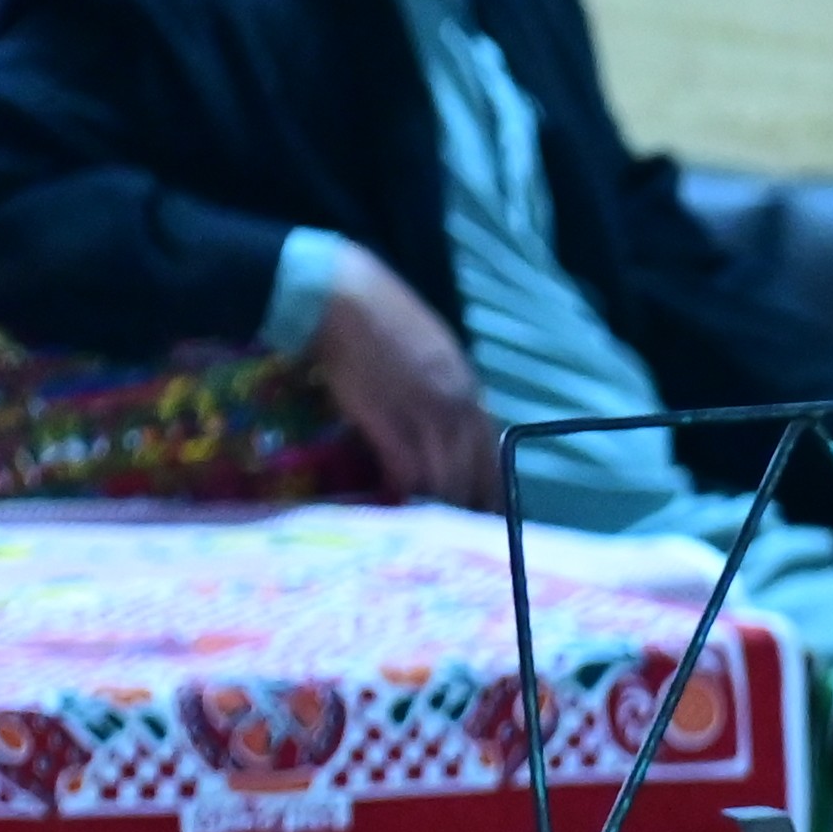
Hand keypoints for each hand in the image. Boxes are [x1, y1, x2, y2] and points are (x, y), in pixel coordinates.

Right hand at [309, 258, 495, 505]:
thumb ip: (453, 391)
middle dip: (469, 507)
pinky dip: (406, 490)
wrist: (341, 298)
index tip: (486, 513)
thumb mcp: (437, 354)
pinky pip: (407, 470)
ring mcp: (422, 416)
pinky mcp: (385, 422)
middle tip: (461, 533)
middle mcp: (455, 407)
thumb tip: (455, 427)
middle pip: (473, 473)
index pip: (492, 452)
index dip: (489, 488)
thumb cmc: (383, 319)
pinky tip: (399, 502)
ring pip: (444, 478)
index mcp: (470, 389)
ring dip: (437, 505)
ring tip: (430, 527)